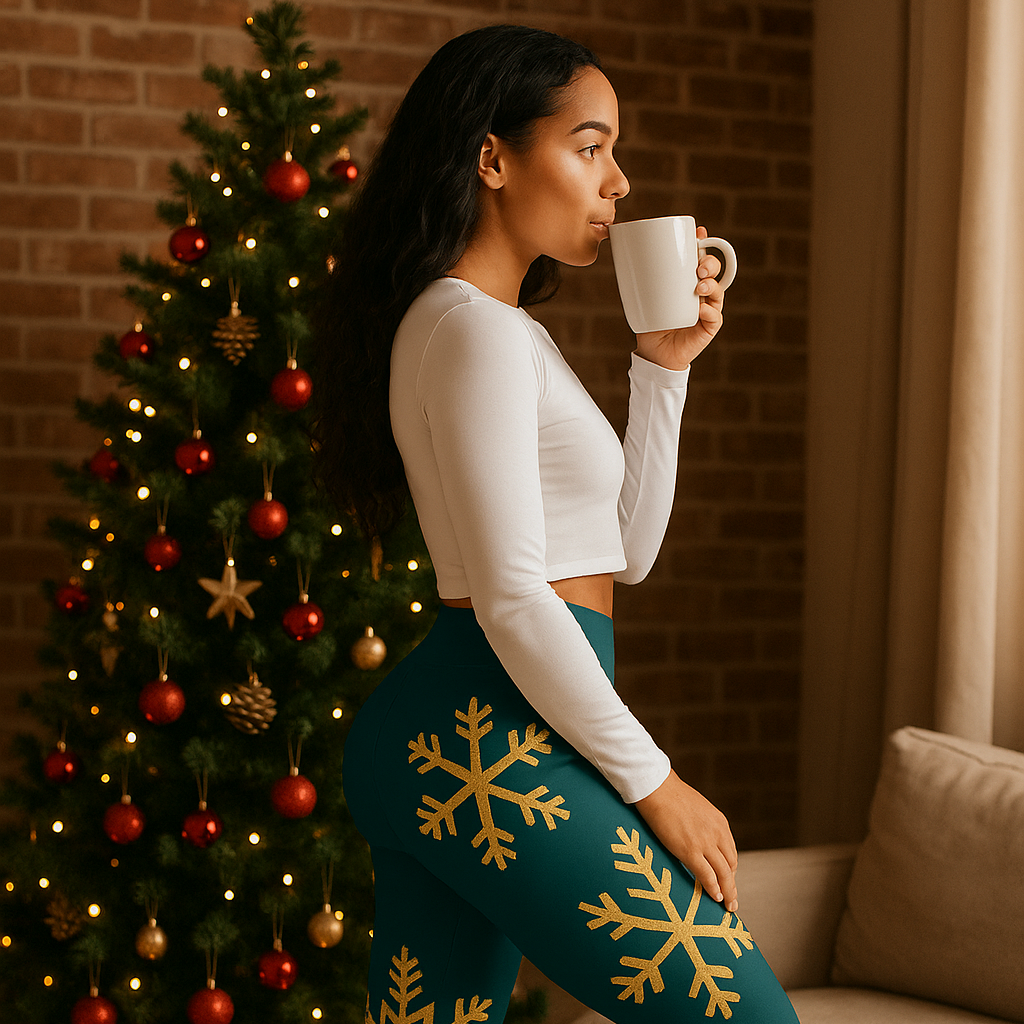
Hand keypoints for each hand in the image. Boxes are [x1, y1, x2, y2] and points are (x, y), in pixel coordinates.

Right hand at [633, 769, 738, 911]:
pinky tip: (715, 897)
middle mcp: (717, 834)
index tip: (727, 878)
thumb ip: (703, 824)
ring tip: (727, 904)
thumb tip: (698, 834)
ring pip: (724, 874)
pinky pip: (707, 876)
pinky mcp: (690, 852)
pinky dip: (713, 889)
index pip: (730, 852)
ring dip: (728, 891)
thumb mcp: (697, 808)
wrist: (658, 788)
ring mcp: (705, 844)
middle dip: (732, 883)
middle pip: (731, 865)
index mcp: (720, 823)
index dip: (730, 868)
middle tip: (732, 898)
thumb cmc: (670, 794)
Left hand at [634, 225, 726, 370]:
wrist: (653, 352)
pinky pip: (715, 317)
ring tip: (699, 286)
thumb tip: (620, 248)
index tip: (699, 233)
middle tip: (698, 266)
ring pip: (718, 292)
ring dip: (712, 285)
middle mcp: (700, 292)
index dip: (703, 244)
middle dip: (709, 263)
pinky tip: (701, 309)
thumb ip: (638, 276)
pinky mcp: (707, 328)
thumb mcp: (643, 296)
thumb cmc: (649, 322)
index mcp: (687, 281)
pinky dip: (710, 312)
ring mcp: (706, 309)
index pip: (699, 258)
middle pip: (713, 271)